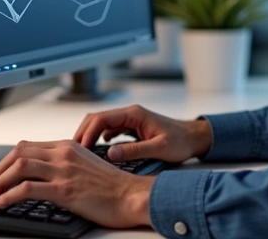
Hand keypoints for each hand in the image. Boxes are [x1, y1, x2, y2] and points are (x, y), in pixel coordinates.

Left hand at [0, 139, 153, 228]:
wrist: (132, 196)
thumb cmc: (113, 186)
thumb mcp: (85, 166)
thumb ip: (64, 164)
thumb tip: (42, 175)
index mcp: (67, 146)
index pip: (26, 147)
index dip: (7, 161)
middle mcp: (63, 153)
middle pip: (18, 153)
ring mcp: (63, 170)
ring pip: (18, 167)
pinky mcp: (64, 189)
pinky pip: (27, 188)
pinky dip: (9, 196)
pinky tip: (3, 203)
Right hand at [74, 104, 212, 163]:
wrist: (194, 138)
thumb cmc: (180, 141)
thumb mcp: (159, 148)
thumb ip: (134, 150)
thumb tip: (110, 154)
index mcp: (134, 114)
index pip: (102, 118)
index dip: (88, 132)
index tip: (80, 147)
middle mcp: (130, 114)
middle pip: (97, 118)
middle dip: (83, 132)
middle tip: (73, 150)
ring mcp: (130, 120)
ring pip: (101, 124)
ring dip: (90, 135)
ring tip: (81, 152)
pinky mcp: (131, 128)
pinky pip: (109, 130)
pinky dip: (99, 139)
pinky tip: (96, 151)